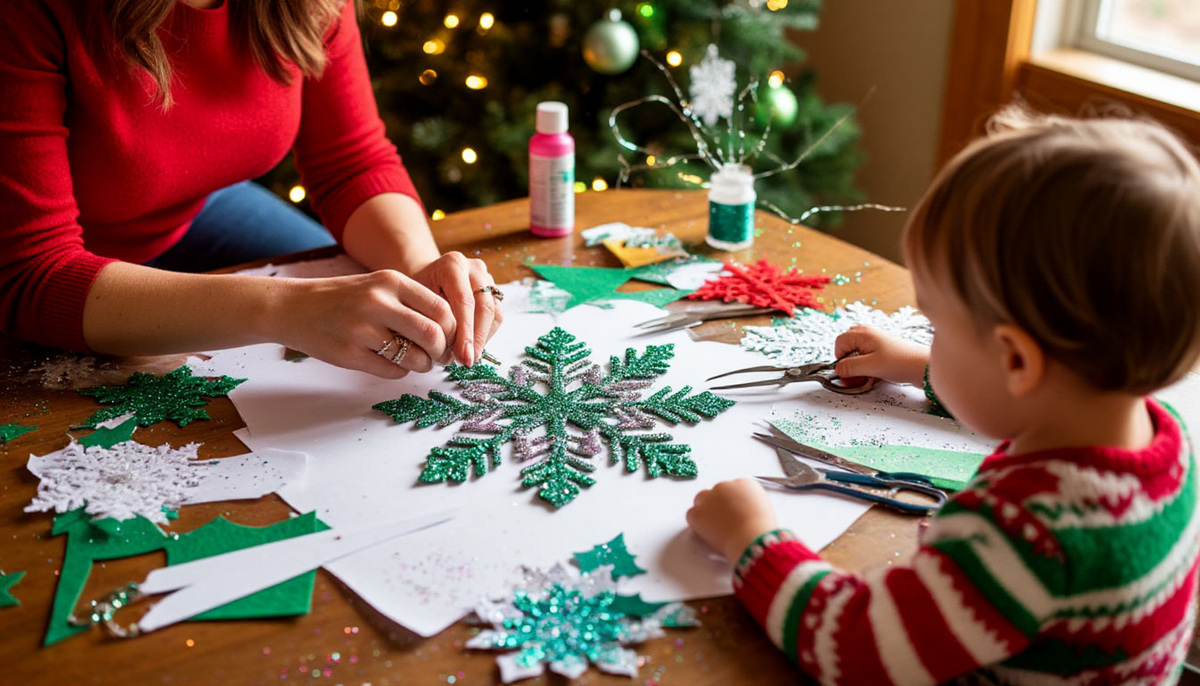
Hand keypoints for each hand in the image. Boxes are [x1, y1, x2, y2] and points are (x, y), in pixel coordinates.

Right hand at [272, 270, 455, 377]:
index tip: (450, 339)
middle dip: (443, 352)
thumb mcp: (379, 286)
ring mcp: (362, 330)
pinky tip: (391, 362)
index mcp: (391, 281)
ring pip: (415, 357)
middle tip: (439, 357)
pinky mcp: (349, 354)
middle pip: (433, 335)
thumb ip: (413, 303)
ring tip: (417, 361)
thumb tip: (452, 332)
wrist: (293, 307)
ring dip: (423, 365)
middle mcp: (378, 302)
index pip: (442, 309)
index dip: (453, 330)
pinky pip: (393, 371)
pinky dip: (400, 371)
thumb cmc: (345, 299)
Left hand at [411, 252, 503, 365]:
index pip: (464, 301)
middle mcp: (474, 268)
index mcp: (453, 264)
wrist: (424, 280)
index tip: (463, 356)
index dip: (465, 332)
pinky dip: (486, 335)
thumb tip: (448, 352)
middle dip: (476, 338)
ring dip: (483, 338)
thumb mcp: (415, 302)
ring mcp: (487, 278)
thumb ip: (432, 320)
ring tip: (469, 357)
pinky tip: (473, 347)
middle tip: (467, 361)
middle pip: (484, 307)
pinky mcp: (493, 291)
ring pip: (494, 313)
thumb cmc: (416, 294)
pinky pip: (496, 317)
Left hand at [686, 479, 778, 560]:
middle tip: (723, 521)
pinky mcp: (697, 512)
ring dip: (706, 510)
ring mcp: (709, 497)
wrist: (752, 538)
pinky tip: (707, 532)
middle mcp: (725, 486)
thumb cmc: (761, 529)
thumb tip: (744, 510)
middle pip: (717, 492)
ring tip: (715, 527)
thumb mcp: (765, 510)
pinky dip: (697, 523)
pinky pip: (692, 514)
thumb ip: (751, 504)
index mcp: (744, 484)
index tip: (733, 512)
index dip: (732, 502)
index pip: (734, 488)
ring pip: (701, 500)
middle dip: (718, 504)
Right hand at [834, 326, 928, 386]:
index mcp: (864, 334)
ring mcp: (877, 341)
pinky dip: (867, 366)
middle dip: (848, 361)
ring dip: (858, 365)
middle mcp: (869, 334)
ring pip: (858, 352)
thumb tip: (837, 369)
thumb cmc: (901, 363)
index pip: (840, 342)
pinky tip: (876, 374)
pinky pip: (868, 356)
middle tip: (856, 373)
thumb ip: (849, 367)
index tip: (847, 371)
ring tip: (867, 375)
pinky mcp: (884, 350)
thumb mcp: (870, 367)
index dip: (840, 357)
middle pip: (848, 345)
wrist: (924, 366)